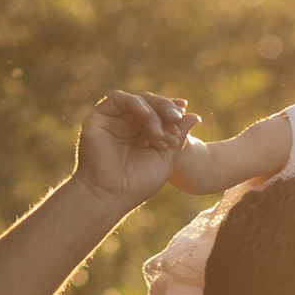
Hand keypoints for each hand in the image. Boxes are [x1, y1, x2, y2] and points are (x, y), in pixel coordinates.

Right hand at [74, 88, 191, 209]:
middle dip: (165, 108)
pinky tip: (146, 116)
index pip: (159, 114)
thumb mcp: (165, 159)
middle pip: (149, 104)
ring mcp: (113, 121)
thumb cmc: (138, 184)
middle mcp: (127, 126)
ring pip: (137, 101)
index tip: (184, 114)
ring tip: (159, 134)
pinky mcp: (99, 118)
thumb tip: (195, 116)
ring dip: (153, 112)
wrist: (110, 196)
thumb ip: (178, 137)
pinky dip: (135, 104)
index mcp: (142, 135)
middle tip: (176, 118)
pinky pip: (118, 99)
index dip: (172, 111)